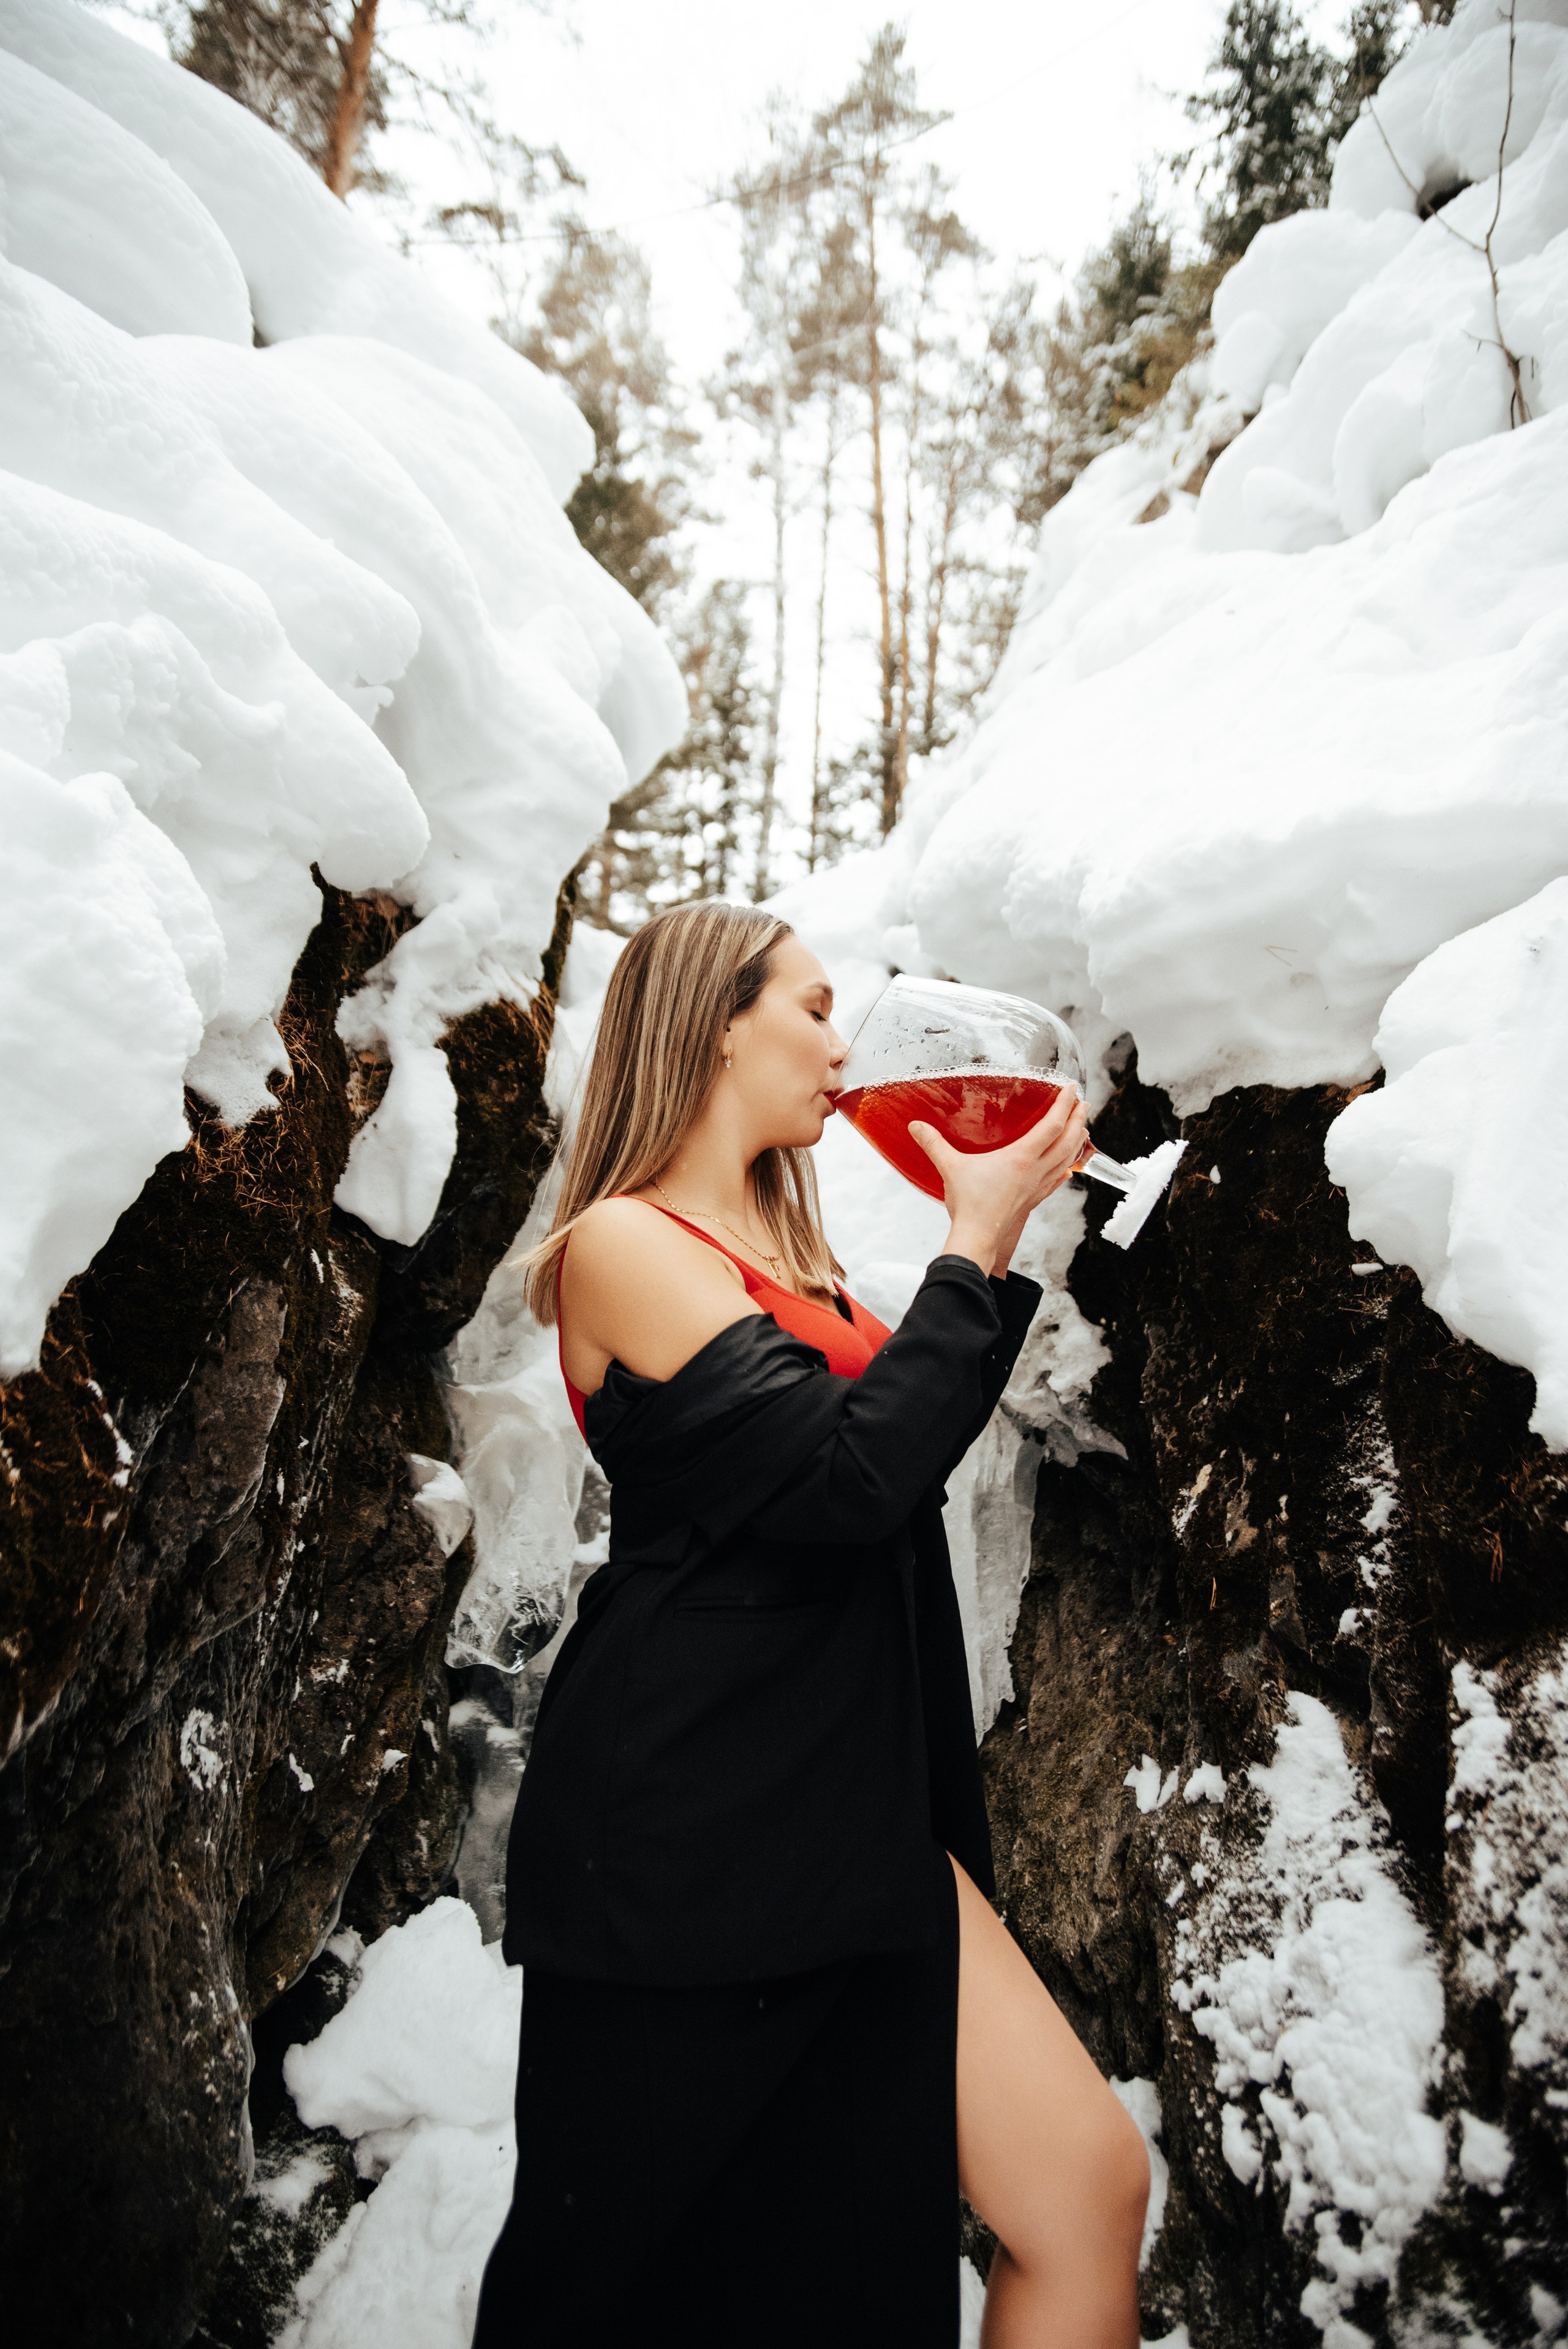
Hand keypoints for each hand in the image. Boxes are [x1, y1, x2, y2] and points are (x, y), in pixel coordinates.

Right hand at [909, 1089, 1090, 1276]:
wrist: (978, 1238)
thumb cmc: (969, 1205)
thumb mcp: (950, 1167)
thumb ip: (934, 1144)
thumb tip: (916, 1126)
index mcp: (1021, 1158)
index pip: (1052, 1125)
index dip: (1064, 1104)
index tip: (1072, 1089)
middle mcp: (1035, 1170)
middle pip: (1067, 1141)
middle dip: (1078, 1120)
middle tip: (1085, 1104)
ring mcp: (1036, 1186)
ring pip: (1067, 1160)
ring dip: (1077, 1142)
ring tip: (1082, 1129)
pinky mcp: (1033, 1199)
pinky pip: (1056, 1181)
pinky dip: (1065, 1169)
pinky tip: (1067, 1169)